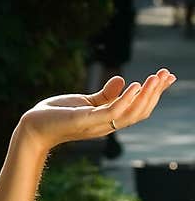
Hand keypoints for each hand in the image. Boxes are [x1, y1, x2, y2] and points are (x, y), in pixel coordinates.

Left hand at [19, 70, 176, 153]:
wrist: (33, 126)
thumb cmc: (57, 115)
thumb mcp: (85, 102)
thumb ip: (105, 95)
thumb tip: (123, 80)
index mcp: (109, 120)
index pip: (138, 109)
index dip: (154, 94)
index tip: (167, 77)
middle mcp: (107, 125)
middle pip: (140, 111)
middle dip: (155, 93)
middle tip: (167, 74)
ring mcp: (98, 124)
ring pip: (131, 113)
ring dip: (146, 95)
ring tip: (156, 78)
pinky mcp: (85, 120)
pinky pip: (112, 112)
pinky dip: (126, 100)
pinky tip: (134, 85)